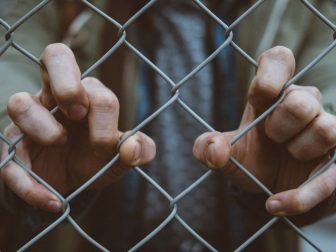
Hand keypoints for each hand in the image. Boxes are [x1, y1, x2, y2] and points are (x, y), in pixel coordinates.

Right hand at [1, 43, 155, 212]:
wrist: (71, 183)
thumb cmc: (97, 159)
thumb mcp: (122, 157)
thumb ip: (138, 150)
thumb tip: (134, 147)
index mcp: (88, 96)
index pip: (95, 88)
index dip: (102, 113)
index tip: (106, 143)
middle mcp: (57, 98)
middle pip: (55, 56)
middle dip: (67, 82)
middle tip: (77, 111)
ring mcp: (31, 119)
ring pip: (19, 102)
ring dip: (41, 125)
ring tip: (59, 143)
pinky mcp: (13, 148)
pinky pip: (7, 157)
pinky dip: (28, 183)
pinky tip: (52, 200)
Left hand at [193, 46, 335, 215]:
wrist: (268, 186)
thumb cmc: (250, 158)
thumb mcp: (225, 154)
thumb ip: (208, 148)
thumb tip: (213, 147)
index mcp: (271, 96)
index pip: (279, 61)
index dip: (272, 72)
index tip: (261, 95)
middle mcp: (301, 105)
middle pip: (302, 98)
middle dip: (281, 122)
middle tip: (271, 136)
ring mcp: (323, 130)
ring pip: (325, 127)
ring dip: (299, 149)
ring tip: (286, 155)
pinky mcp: (335, 160)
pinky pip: (331, 176)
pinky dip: (301, 194)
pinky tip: (275, 204)